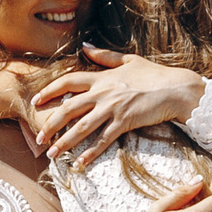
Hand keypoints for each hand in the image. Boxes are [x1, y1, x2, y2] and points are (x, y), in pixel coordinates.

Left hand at [31, 50, 206, 164]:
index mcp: (102, 77)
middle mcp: (103, 93)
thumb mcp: (129, 60)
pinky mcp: (125, 122)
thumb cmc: (155, 74)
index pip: (67, 82)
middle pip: (68, 108)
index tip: (35, 102)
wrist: (176, 89)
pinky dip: (90, 154)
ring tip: (51, 154)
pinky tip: (79, 164)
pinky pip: (103, 141)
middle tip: (38, 138)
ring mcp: (113, 108)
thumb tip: (85, 46)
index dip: (48, 91)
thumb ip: (104, 56)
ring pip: (82, 127)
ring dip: (64, 142)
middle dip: (50, 124)